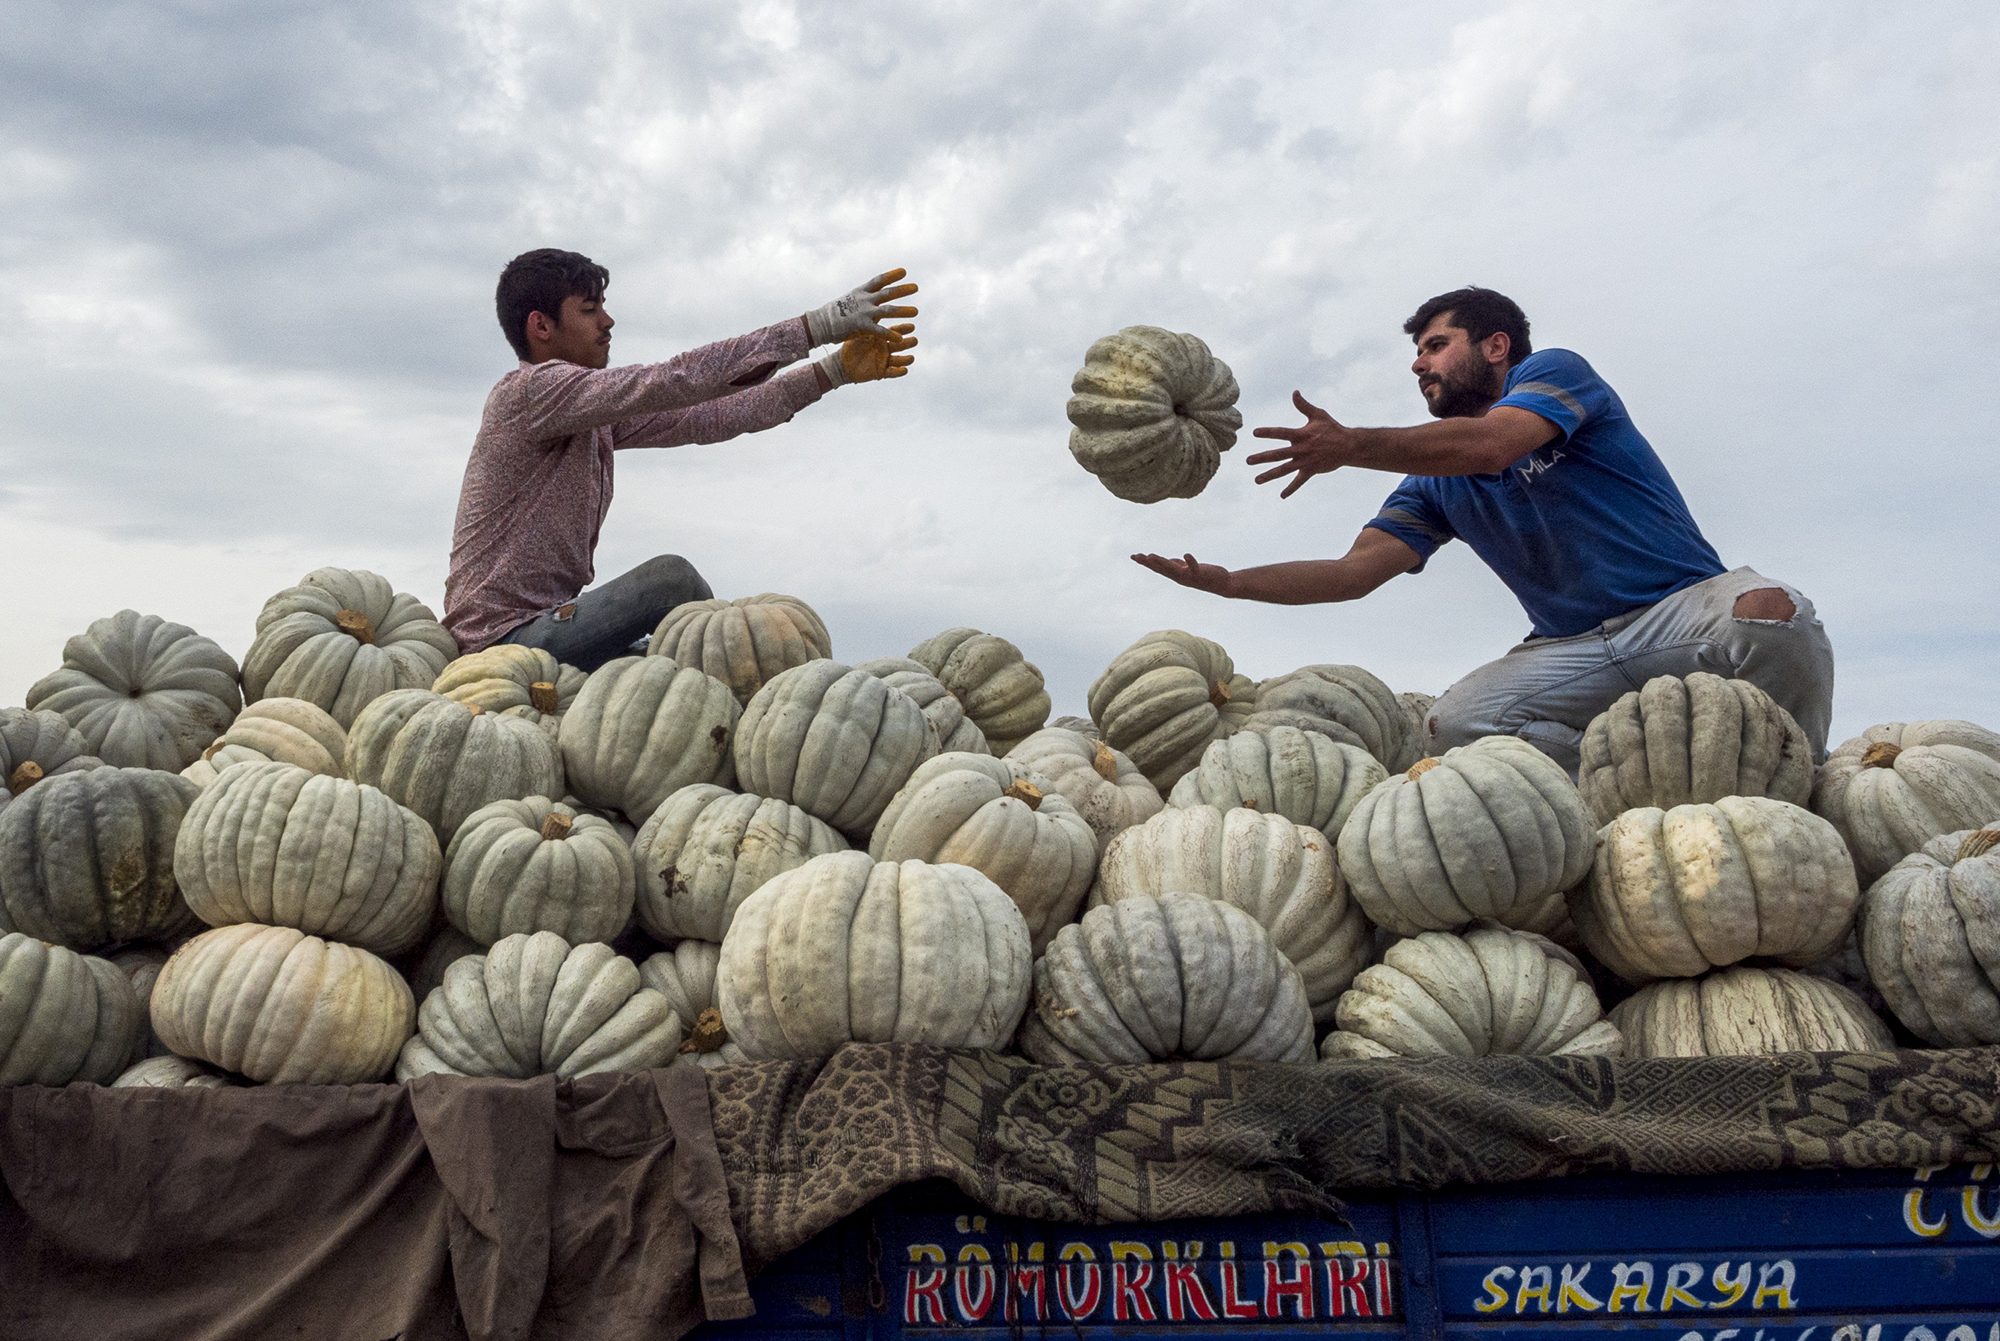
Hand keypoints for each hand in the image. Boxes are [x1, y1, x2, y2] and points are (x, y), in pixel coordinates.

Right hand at [803, 268, 919, 345]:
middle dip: (903, 289)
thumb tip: (867, 296)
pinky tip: (901, 338)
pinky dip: (890, 334)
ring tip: (916, 311)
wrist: (819, 323)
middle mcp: (864, 300)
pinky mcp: (862, 326)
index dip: (891, 275)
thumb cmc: (832, 313)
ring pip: (888, 310)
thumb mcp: (847, 301)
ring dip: (903, 310)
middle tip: (916, 287)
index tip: (904, 271)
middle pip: (888, 293)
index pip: (878, 281)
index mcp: (860, 292)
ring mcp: (864, 312)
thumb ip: (860, 299)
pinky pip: (880, 331)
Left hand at [842, 323, 916, 381]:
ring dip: (906, 359)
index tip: (912, 326)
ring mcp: (884, 361)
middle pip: (899, 345)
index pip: (894, 332)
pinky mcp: (880, 372)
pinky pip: (891, 373)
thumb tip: (875, 308)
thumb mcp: (860, 333)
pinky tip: (904, 370)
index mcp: (881, 338)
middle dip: (907, 343)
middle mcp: (885, 349)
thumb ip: (870, 324)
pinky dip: (898, 372)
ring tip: (911, 358)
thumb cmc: (850, 347)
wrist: (842, 363)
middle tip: (915, 340)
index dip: (902, 330)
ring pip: (898, 360)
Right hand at [1131, 552, 1233, 595]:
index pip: (1157, 568)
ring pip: (1172, 569)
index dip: (1145, 562)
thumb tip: (1169, 561)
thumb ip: (1178, 566)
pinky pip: (1194, 567)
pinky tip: (1186, 554)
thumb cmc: (1205, 576)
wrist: (1222, 584)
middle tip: (1136, 556)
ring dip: (1161, 562)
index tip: (1134, 556)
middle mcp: (1180, 577)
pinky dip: (1190, 561)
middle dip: (1148, 562)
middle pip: (1160, 569)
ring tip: (1150, 555)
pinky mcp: (1200, 574)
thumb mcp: (1189, 569)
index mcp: (1176, 574)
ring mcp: (1189, 576)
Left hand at [1246, 391, 1356, 497]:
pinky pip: (1299, 481)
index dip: (1268, 432)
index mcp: (1301, 435)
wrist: (1348, 445)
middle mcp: (1301, 449)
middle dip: (1262, 457)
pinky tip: (1282, 496)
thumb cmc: (1332, 428)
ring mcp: (1305, 461)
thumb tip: (1294, 392)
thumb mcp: (1318, 414)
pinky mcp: (1311, 470)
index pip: (1281, 433)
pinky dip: (1291, 488)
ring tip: (1257, 480)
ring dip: (1270, 475)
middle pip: (1278, 454)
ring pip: (1284, 469)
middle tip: (1248, 461)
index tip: (1254, 432)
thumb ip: (1303, 405)